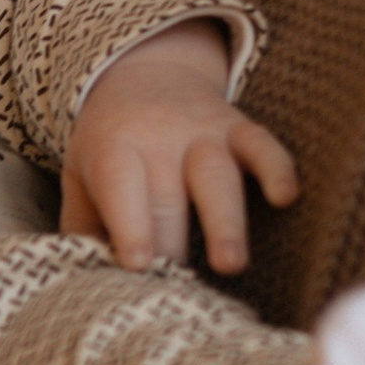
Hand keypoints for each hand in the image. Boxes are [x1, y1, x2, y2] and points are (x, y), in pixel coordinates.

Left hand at [61, 21, 298, 272]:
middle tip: (178, 291)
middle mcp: (158, 138)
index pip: (120, 186)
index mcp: (113, 149)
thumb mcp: (79, 174)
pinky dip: (277, 168)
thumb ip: (82, 225)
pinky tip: (285, 199)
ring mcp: (203, 132)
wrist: (143, 73)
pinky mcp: (239, 128)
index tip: (137, 264)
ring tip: (230, 264)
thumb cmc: (110, 144)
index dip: (129, 225)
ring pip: (217, 174)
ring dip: (225, 220)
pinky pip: (263, 144)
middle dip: (174, 242)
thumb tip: (82, 281)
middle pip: (168, 195)